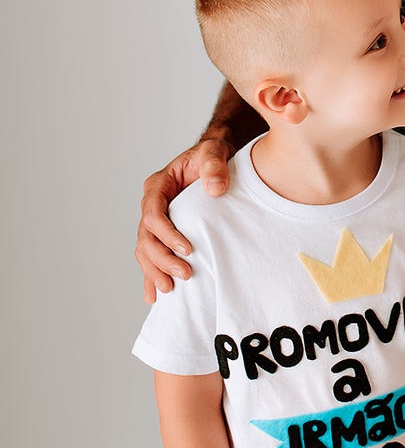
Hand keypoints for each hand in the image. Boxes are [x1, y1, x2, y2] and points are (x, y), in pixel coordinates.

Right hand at [136, 135, 232, 303]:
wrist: (214, 162)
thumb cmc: (213, 156)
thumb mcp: (215, 152)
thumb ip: (214, 165)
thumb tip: (215, 189)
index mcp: (159, 185)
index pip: (153, 214)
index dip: (166, 234)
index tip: (187, 249)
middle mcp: (152, 204)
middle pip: (146, 237)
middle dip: (161, 258)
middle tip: (184, 274)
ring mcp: (155, 220)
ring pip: (145, 250)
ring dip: (154, 270)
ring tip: (170, 289)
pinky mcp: (164, 233)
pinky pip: (152, 256)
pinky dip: (151, 275)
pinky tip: (153, 296)